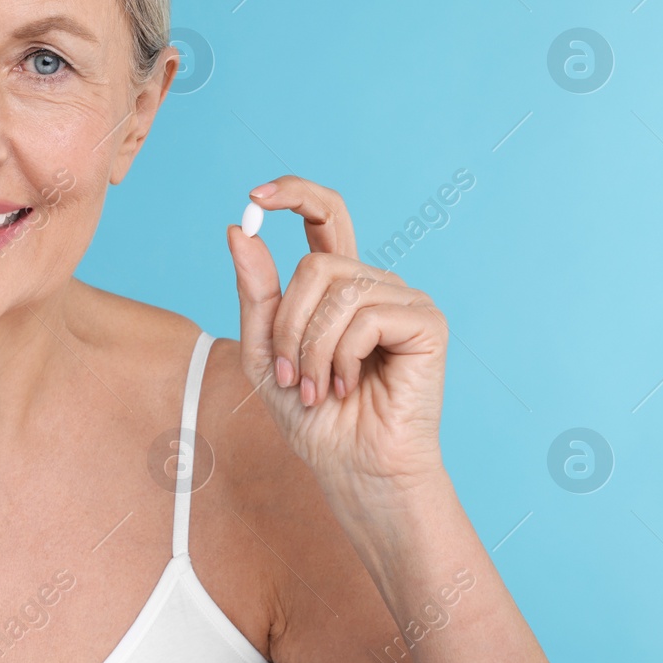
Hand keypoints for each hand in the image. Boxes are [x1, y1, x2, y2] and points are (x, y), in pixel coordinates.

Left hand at [226, 176, 448, 494]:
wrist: (352, 467)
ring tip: (320, 388)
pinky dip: (343, 357)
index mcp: (338, 285)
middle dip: (287, 325)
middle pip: (313, 265)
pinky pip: (365, 315)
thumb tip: (237, 229)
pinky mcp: (425, 321)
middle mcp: (373, 284)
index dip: (293, 195)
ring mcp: (403, 298)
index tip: (254, 198)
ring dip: (311, 350)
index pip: (323, 216)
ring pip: (334, 290)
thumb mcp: (264, 350)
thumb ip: (254, 292)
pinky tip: (351, 386)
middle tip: (292, 375)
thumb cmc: (313, 417)